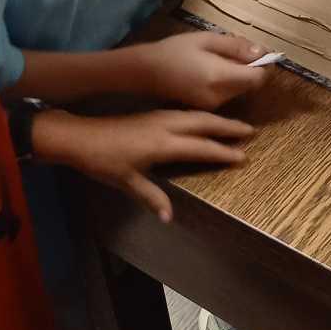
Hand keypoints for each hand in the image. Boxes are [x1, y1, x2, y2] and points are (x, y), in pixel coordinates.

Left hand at [32, 107, 256, 222]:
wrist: (81, 136)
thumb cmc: (103, 161)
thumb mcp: (126, 182)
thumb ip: (151, 197)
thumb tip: (169, 217)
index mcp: (163, 143)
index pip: (200, 147)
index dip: (222, 151)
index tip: (243, 156)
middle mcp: (166, 126)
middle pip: (204, 123)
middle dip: (228, 127)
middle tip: (250, 131)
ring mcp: (160, 117)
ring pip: (196, 115)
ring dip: (216, 118)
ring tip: (234, 123)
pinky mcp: (153, 114)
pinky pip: (185, 112)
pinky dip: (201, 115)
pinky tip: (205, 118)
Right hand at [135, 31, 271, 110]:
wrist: (144, 72)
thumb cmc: (175, 50)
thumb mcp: (207, 39)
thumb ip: (236, 46)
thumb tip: (262, 52)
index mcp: (220, 77)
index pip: (258, 78)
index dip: (262, 65)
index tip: (256, 53)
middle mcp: (219, 96)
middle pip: (250, 86)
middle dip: (249, 69)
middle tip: (233, 52)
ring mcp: (212, 106)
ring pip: (239, 91)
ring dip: (238, 76)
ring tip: (217, 60)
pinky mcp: (205, 109)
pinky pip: (227, 95)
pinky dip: (227, 83)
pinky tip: (210, 71)